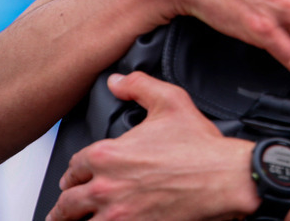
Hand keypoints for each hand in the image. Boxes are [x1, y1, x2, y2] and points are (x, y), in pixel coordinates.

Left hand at [48, 72, 258, 220]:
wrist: (224, 177)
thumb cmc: (200, 147)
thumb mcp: (171, 101)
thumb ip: (139, 86)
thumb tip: (116, 81)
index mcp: (108, 154)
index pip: (74, 167)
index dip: (73, 173)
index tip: (75, 178)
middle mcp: (106, 187)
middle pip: (67, 203)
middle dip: (65, 206)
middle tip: (65, 209)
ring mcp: (118, 214)